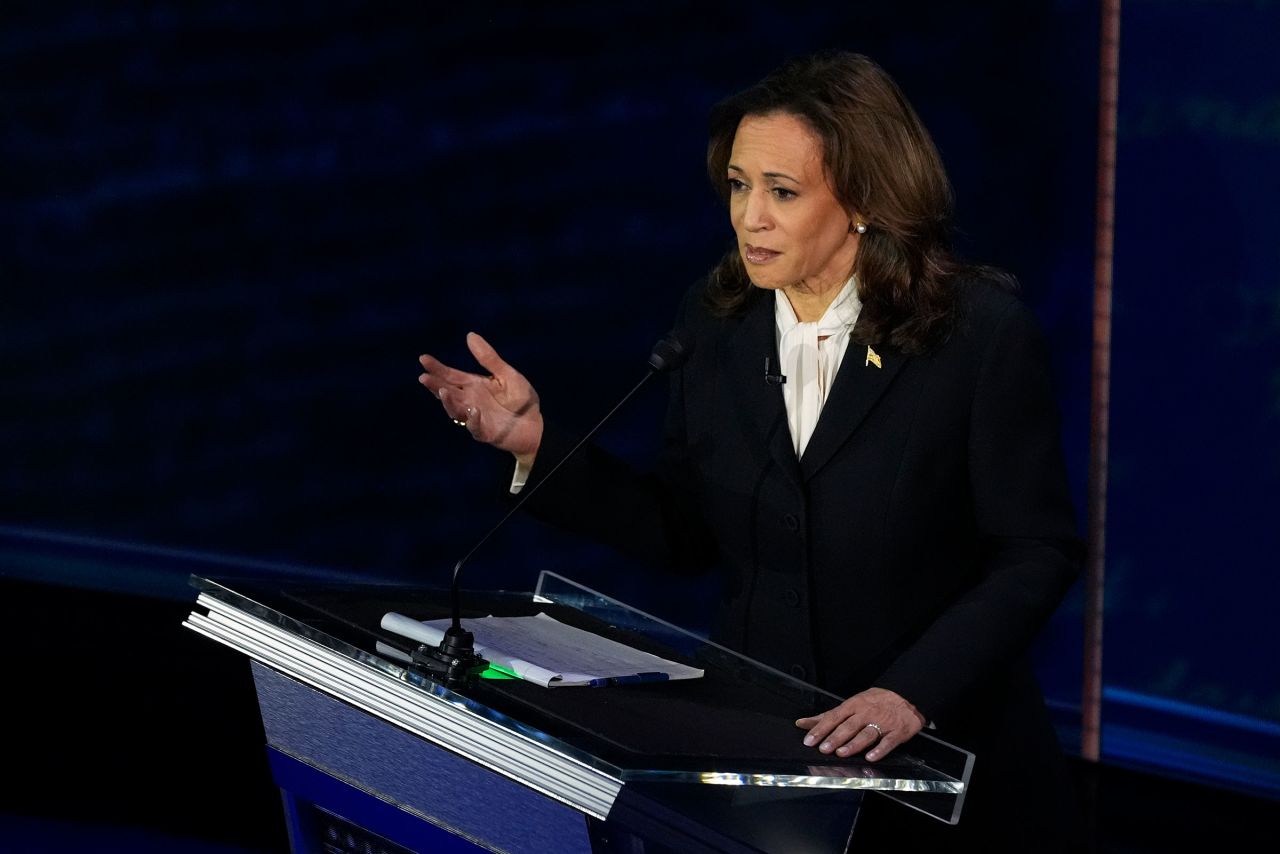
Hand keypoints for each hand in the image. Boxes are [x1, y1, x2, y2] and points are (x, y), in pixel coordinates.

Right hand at [419, 332, 542, 462]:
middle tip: (424, 377)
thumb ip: (489, 358)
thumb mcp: (506, 374)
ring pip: (456, 410)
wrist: (535, 424)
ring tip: (443, 392)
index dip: (437, 368)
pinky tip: (473, 410)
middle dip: (435, 385)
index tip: (423, 358)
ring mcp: (475, 417)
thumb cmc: (521, 399)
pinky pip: (475, 427)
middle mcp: (470, 400)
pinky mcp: (485, 432)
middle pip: (448, 392)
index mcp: (474, 385)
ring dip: (449, 402)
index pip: (451, 375)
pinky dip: (473, 420)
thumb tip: (470, 335)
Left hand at [795, 687, 925, 761]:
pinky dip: (879, 749)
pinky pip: (888, 742)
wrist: (906, 696)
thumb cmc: (874, 702)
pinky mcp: (897, 732)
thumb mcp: (851, 704)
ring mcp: (882, 722)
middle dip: (835, 737)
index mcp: (853, 705)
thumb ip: (828, 716)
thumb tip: (802, 723)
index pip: (834, 717)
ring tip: (841, 753)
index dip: (821, 729)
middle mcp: (866, 713)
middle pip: (849, 726)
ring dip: (854, 744)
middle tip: (824, 748)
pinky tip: (871, 757)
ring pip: (866, 733)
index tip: (809, 740)